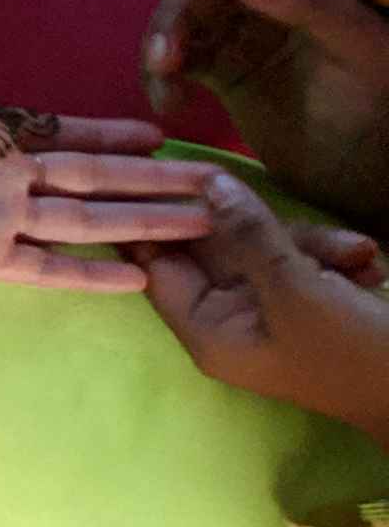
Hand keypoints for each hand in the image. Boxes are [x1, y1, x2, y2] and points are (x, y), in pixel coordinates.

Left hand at [0, 0, 214, 290]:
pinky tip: (137, 280)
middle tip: (214, 183)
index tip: (154, 134)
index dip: (107, 133)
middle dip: (153, 181)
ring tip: (204, 221)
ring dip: (146, 221)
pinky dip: (91, 275)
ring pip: (89, 222)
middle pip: (94, 179)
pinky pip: (45, 266)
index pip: (63, 134)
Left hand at [137, 170, 388, 435]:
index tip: (169, 175)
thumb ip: (248, 234)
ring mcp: (268, 308)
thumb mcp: (296, 289)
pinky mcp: (308, 298)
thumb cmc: (353, 351)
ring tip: (359, 256)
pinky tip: (368, 265)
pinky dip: (336, 257)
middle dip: (267, 232)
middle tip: (306, 237)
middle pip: (219, 249)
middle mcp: (228, 319)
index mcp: (207, 330)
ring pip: (269, 247)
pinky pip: (305, 260)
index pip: (159, 266)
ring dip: (317, 246)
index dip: (160, 221)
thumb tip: (207, 185)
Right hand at [143, 0, 388, 225]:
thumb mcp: (358, 48)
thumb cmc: (380, 108)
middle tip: (160, 62)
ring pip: (188, 23)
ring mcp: (252, 34)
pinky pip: (182, 60)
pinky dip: (165, 78)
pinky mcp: (228, 68)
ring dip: (163, 49)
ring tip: (164, 91)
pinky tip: (170, 105)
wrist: (367, 170)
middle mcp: (283, 0)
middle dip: (176, 19)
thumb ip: (312, 4)